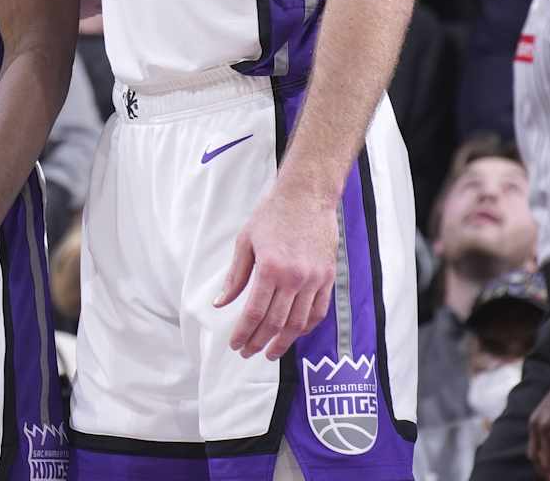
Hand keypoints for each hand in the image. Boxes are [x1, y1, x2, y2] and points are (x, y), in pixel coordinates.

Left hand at [213, 181, 334, 359]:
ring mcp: (314, 279)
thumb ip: (235, 276)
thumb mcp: (245, 242)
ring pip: (299, 323)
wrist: (307, 196)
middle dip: (260, 342)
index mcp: (271, 269)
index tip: (236, 345)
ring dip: (283, 341)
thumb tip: (221, 303)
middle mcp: (295, 278)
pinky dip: (306, 327)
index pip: (255, 313)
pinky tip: (294, 334)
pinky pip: (319, 311)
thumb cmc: (272, 214)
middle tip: (248, 352)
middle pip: (276, 323)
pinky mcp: (328, 277)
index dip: (244, 333)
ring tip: (270, 352)